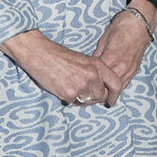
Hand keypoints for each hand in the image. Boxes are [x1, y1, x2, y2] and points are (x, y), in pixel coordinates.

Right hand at [0, 30, 122, 106]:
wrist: (40, 54)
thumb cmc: (59, 56)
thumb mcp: (82, 60)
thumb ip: (93, 73)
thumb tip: (98, 90)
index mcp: (97, 65)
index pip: (116, 83)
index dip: (115, 95)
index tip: (111, 100)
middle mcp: (92, 75)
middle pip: (101, 95)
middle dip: (93, 98)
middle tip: (81, 93)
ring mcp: (82, 85)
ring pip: (88, 101)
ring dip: (80, 98)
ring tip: (69, 86)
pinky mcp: (70, 93)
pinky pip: (74, 102)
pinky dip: (68, 98)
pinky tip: (61, 87)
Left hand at [93, 1, 156, 88]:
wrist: (140, 23)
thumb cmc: (121, 27)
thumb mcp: (104, 39)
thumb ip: (97, 55)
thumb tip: (90, 66)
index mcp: (111, 59)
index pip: (98, 78)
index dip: (90, 83)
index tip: (85, 85)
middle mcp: (122, 67)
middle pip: (108, 88)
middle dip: (98, 92)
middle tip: (89, 94)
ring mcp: (130, 70)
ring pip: (117, 89)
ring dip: (108, 93)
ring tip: (98, 95)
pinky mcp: (135, 69)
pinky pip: (125, 84)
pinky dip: (117, 88)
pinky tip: (110, 90)